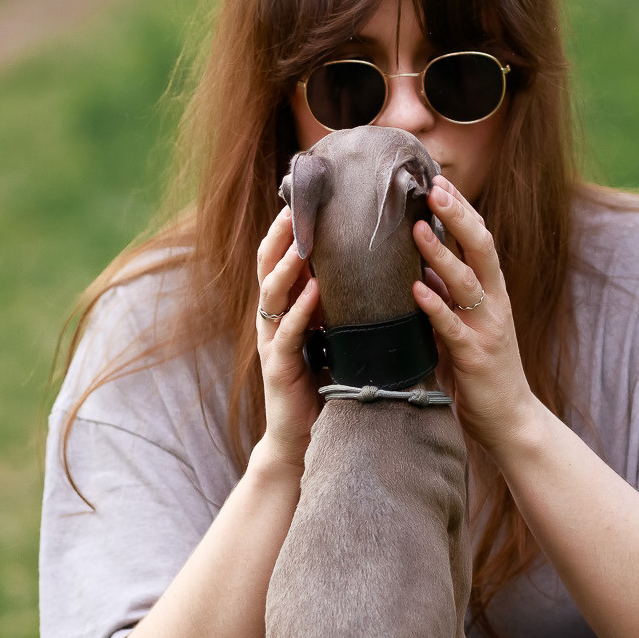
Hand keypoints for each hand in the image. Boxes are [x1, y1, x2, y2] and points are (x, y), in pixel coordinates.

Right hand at [254, 207, 321, 474]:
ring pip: (273, 296)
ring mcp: (273, 344)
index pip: (281, 260)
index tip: (304, 198)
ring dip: (287, 267)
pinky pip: (288, 335)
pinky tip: (313, 294)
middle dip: (282, 237)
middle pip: (269, 268)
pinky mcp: (279, 369)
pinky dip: (300, 312)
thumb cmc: (322, 385)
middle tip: (296, 206)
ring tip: (302, 243)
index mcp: (285, 310)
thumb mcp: (331, 337)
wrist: (302, 439)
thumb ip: (338, 307)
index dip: (288, 230)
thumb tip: (370, 270)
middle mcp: (273, 321)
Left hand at [412, 176, 540, 456]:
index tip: (439, 182)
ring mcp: (486, 329)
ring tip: (416, 230)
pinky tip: (415, 288)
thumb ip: (447, 298)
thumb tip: (419, 266)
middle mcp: (494, 304)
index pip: (480, 240)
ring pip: (466, 283)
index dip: (462, 210)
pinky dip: (433, 305)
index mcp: (493, 293)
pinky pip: (451, 326)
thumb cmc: (482, 371)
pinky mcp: (474, 356)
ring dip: (441, 254)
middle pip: (480, 249)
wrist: (509, 420)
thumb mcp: (463, 325)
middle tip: (434, 188)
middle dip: (458, 216)